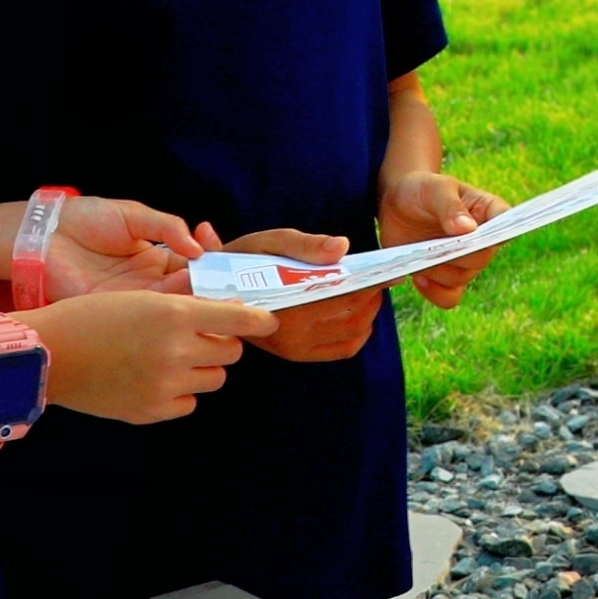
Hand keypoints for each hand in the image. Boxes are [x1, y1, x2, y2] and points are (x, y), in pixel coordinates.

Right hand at [25, 289, 274, 422]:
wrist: (46, 354)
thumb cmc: (92, 316)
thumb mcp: (143, 297)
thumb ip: (188, 307)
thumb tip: (232, 315)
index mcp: (175, 315)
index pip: (242, 321)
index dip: (259, 321)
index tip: (267, 322)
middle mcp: (176, 351)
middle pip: (231, 353)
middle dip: (221, 342)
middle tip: (199, 336)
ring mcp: (164, 386)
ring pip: (213, 379)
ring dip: (202, 368)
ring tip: (171, 358)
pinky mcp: (150, 412)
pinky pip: (188, 404)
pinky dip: (180, 393)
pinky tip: (155, 379)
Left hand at [41, 195, 205, 297]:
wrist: (45, 233)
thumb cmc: (87, 218)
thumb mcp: (134, 215)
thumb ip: (168, 227)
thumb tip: (199, 249)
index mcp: (156, 258)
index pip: (193, 264)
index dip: (208, 259)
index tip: (214, 248)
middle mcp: (148, 281)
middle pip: (187, 288)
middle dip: (205, 283)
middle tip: (220, 277)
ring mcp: (131, 298)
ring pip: (170, 304)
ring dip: (188, 295)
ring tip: (199, 283)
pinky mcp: (113, 310)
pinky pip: (143, 315)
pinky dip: (163, 309)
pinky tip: (176, 298)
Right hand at [210, 228, 377, 360]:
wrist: (210, 294)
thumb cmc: (242, 262)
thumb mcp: (268, 242)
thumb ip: (306, 244)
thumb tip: (343, 247)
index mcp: (287, 307)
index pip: (345, 297)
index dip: (372, 283)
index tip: (387, 270)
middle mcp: (292, 335)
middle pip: (355, 318)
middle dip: (374, 296)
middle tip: (379, 278)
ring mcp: (295, 350)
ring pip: (354, 335)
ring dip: (370, 313)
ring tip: (369, 292)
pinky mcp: (297, 356)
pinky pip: (343, 350)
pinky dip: (359, 332)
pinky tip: (357, 313)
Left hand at [381, 171, 509, 309]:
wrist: (395, 204)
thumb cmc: (420, 190)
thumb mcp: (434, 189)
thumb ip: (450, 206)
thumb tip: (468, 229)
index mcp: (488, 211)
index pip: (506, 222)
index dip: (501, 231)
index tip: (481, 234)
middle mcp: (482, 239)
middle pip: (481, 257)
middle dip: (456, 253)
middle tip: (433, 245)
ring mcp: (464, 261)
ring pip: (462, 278)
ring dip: (438, 270)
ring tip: (418, 254)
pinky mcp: (445, 278)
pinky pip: (449, 297)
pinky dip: (434, 292)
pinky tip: (418, 277)